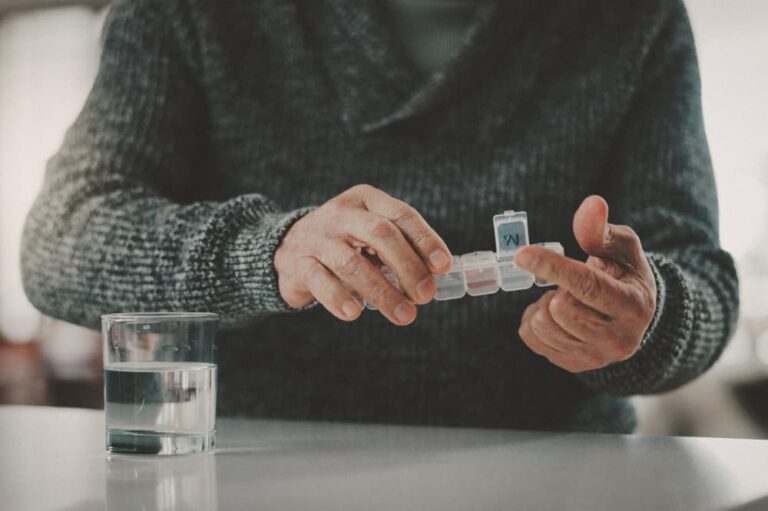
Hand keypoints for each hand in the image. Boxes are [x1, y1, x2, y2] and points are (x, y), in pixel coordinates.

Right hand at [274, 184, 451, 324]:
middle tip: (425, 296)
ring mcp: (317, 238)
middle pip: (380, 234)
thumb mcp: (371, 235)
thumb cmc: (345, 243)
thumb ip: (400, 249)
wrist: (288, 247)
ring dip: (381, 291)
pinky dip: (338, 298)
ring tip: (404, 315)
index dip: (425, 240)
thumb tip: (436, 275)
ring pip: (351, 262)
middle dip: (408, 266)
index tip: (443, 266)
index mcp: (366, 200)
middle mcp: (341, 214)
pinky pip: (319, 280)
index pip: (401, 214)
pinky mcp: (298, 263)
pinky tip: (354, 313)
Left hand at [513, 195, 656, 372]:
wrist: (632, 317)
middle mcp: (618, 339)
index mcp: (633, 306)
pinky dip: (534, 321)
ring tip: (564, 298)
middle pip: (560, 307)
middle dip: (555, 288)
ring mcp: (595, 357)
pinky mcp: (574, 365)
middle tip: (568, 284)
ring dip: (543, 305)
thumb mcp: (621, 247)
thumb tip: (592, 203)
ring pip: (542, 325)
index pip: (587, 286)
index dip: (553, 267)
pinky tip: (555, 315)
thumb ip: (601, 229)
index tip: (522, 254)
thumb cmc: (623, 273)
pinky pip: (531, 339)